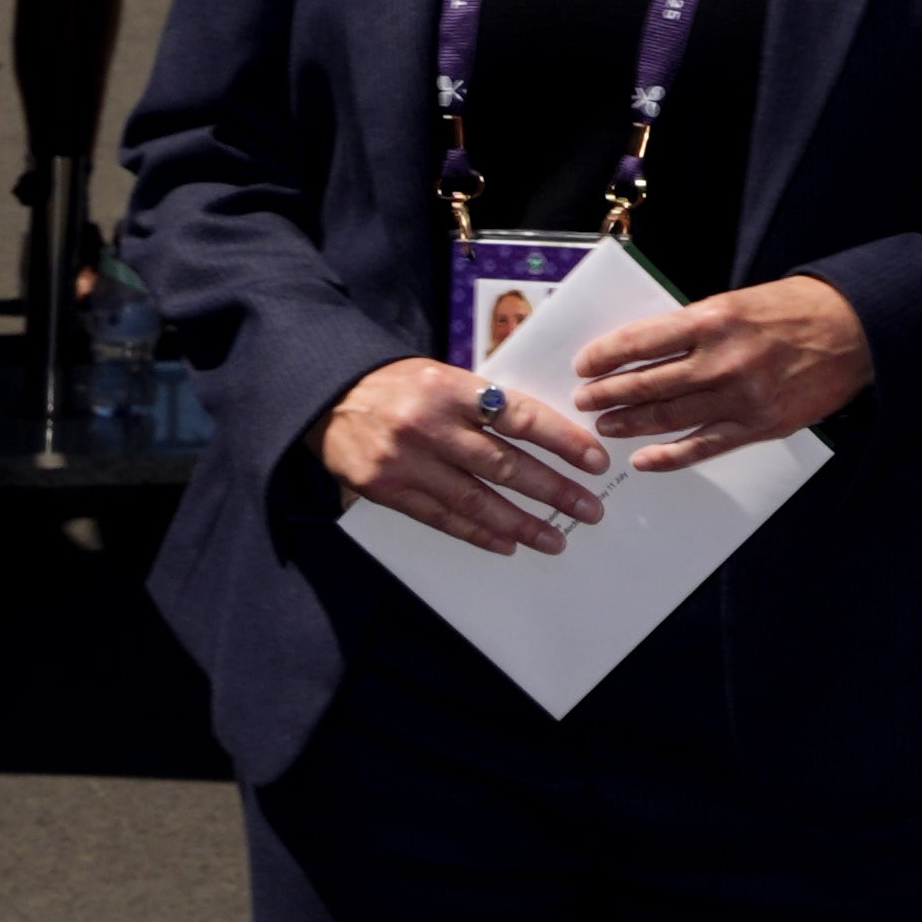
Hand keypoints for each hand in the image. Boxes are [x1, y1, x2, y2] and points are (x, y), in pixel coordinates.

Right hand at [316, 352, 608, 556]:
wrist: (327, 397)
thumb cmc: (395, 385)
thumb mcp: (441, 377)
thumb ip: (483, 402)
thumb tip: (541, 435)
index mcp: (450, 388)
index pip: (520, 418)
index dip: (562, 442)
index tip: (594, 461)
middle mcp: (430, 426)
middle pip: (505, 465)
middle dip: (553, 490)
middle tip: (588, 509)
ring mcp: (406, 462)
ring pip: (476, 500)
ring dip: (522, 523)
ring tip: (555, 538)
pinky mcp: (386, 490)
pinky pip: (441, 518)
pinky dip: (477, 533)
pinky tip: (507, 544)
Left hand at [571, 269, 871, 466]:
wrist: (854, 330)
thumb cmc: (794, 310)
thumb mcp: (738, 302)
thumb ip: (694, 328)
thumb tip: (645, 349)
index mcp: (713, 320)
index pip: (642, 341)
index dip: (606, 356)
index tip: (584, 365)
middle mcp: (722, 360)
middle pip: (648, 383)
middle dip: (609, 393)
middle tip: (584, 400)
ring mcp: (740, 397)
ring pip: (669, 416)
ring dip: (631, 423)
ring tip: (604, 426)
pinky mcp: (759, 425)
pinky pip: (703, 446)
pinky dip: (669, 456)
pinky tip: (644, 459)